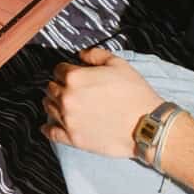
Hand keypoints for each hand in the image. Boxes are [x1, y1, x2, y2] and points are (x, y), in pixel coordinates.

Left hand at [40, 47, 162, 157]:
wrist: (146, 124)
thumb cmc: (134, 93)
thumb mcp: (118, 63)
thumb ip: (95, 55)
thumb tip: (80, 55)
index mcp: (75, 78)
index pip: (58, 69)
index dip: (67, 69)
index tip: (72, 73)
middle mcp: (66, 98)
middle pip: (51, 87)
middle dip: (59, 85)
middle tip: (70, 88)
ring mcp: (68, 120)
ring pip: (48, 106)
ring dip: (53, 102)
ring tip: (63, 103)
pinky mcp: (73, 139)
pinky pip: (51, 132)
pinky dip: (48, 128)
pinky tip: (48, 125)